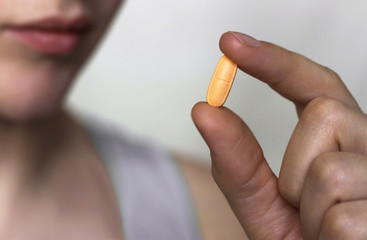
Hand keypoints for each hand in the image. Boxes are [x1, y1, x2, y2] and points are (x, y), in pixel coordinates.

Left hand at [192, 31, 366, 238]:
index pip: (315, 86)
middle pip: (325, 113)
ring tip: (325, 229)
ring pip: (327, 169)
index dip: (275, 62)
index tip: (231, 45)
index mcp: (341, 141)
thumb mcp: (264, 202)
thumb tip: (204, 110)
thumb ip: (238, 161)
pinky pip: (340, 217)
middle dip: (296, 168)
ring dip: (309, 209)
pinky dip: (326, 237)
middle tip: (306, 206)